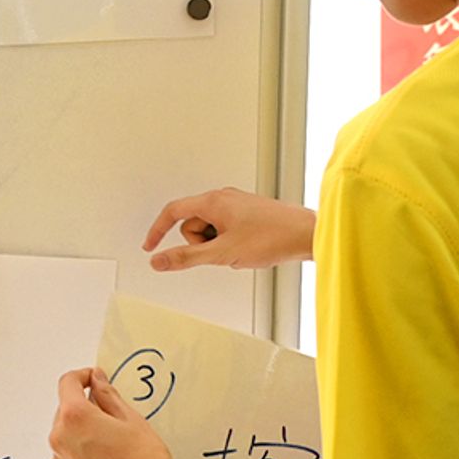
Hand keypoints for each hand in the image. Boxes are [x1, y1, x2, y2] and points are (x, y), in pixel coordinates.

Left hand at [47, 368, 190, 458]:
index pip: (67, 383)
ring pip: (64, 435)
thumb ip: (109, 396)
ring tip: (109, 443)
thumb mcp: (132, 420)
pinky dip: (76, 454)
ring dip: (79, 432)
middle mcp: (60, 439)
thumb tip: (97, 381)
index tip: (93, 379)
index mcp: (75, 417)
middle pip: (64, 410)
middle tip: (111, 415)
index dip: (82, 376)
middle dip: (83, 406)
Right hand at [143, 189, 315, 271]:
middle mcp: (224, 198)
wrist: (308, 234)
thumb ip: (186, 258)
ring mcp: (237, 205)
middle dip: (201, 244)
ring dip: (218, 245)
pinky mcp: (248, 213)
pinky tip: (249, 249)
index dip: (157, 231)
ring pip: (210, 229)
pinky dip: (230, 243)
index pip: (173, 212)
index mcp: (214, 201)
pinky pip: (226, 230)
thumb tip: (159, 260)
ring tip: (239, 250)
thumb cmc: (273, 236)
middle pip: (193, 224)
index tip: (150, 246)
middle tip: (221, 252)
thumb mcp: (223, 253)